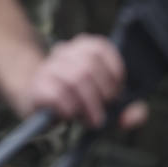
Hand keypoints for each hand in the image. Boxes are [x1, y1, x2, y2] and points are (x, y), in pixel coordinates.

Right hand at [17, 34, 146, 129]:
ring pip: (74, 79)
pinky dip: (68, 108)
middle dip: (102, 93)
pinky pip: (56, 94)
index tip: (116, 91)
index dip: (113, 70)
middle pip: (88, 66)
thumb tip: (131, 117)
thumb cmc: (77, 98)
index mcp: (80, 48)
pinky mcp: (36, 87)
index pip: (100, 47)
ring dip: (88, 105)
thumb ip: (126, 108)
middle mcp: (62, 52)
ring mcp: (47, 68)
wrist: (36, 99)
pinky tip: (69, 115)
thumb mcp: (104, 101)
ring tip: (90, 120)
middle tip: (104, 110)